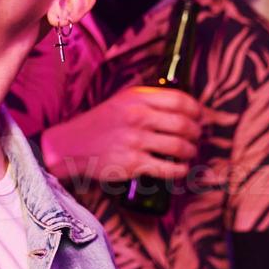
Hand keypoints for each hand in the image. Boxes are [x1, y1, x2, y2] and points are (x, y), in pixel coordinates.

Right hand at [40, 86, 202, 184]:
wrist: (70, 146)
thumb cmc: (99, 124)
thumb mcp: (122, 101)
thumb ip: (148, 100)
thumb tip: (182, 107)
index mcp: (137, 98)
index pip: (180, 100)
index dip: (196, 110)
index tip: (199, 116)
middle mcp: (138, 117)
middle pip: (184, 124)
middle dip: (196, 133)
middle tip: (196, 137)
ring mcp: (136, 141)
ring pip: (180, 147)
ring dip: (191, 152)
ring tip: (189, 153)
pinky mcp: (133, 164)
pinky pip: (169, 168)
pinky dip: (181, 170)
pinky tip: (181, 169)